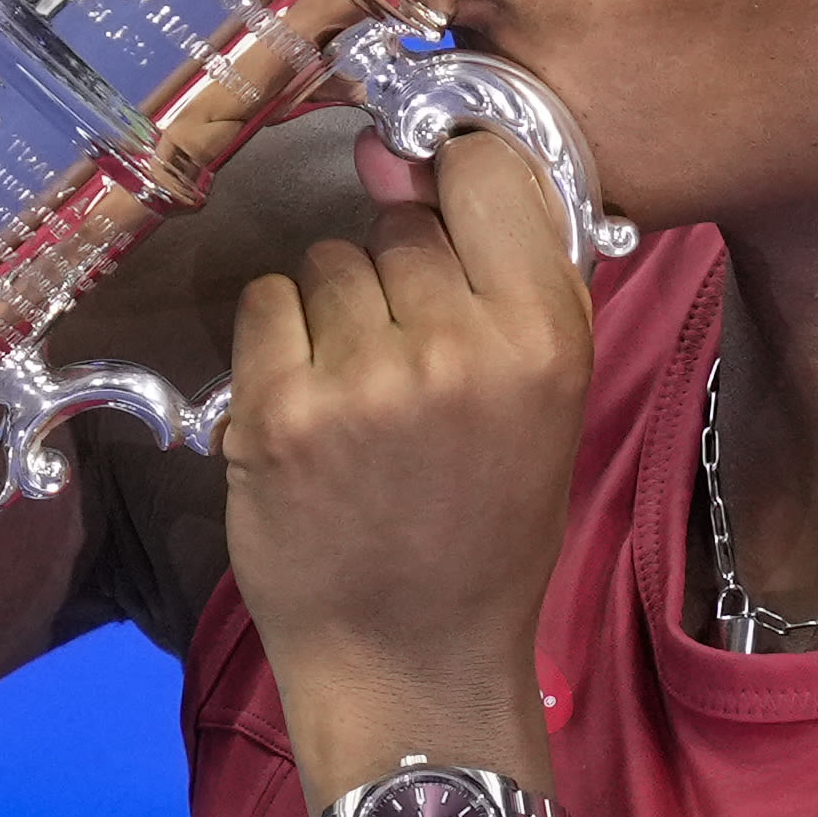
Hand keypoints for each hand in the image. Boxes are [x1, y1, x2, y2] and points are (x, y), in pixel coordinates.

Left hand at [224, 129, 593, 809]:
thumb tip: (431, 157)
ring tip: (357, 397)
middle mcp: (455, 347)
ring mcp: (361, 378)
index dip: (458, 180)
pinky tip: (307, 406)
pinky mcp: (277, 407)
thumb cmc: (485, 529)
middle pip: (400, 227)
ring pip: (328, 259)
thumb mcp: (549, 401)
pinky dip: (277, 342)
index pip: (491, 171)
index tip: (443, 206)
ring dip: (331, 312)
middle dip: (395, 278)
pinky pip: (268, 301)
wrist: (412, 660)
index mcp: (543, 340)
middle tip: (405, 366)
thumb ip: (515, 280)